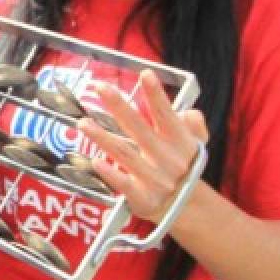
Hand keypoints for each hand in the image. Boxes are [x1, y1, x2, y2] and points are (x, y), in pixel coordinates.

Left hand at [76, 70, 207, 223]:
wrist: (186, 206)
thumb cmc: (182, 164)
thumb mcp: (196, 143)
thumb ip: (193, 123)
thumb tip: (188, 112)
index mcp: (180, 141)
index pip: (166, 114)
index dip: (156, 95)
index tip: (145, 74)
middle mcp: (167, 158)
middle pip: (139, 129)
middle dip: (119, 107)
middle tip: (100, 87)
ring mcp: (154, 179)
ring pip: (125, 154)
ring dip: (103, 138)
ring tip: (83, 122)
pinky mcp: (142, 198)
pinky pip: (124, 184)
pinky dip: (110, 174)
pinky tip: (95, 162)